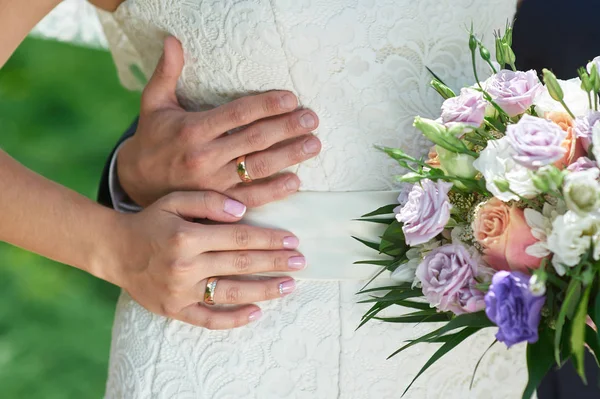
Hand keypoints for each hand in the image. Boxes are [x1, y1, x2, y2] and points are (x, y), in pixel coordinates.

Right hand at [109, 190, 303, 329]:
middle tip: (301, 262)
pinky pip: (208, 319)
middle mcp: (185, 265)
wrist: (115, 250)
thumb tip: (243, 210)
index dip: (269, 239)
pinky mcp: (174, 310)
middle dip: (275, 262)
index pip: (239, 238)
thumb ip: (208, 201)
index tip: (292, 240)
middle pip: (241, 264)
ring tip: (289, 286)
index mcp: (187, 236)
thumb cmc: (150, 222)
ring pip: (231, 292)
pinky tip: (256, 312)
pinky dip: (234, 318)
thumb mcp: (174, 200)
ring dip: (264, 289)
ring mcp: (180, 291)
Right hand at [118, 37, 320, 207]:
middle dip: (287, 128)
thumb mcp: (154, 103)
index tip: (291, 98)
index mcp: (193, 129)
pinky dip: (274, 191)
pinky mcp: (217, 202)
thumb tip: (173, 40)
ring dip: (289, 156)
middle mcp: (205, 156)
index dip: (266, 105)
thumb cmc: (152, 137)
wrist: (135, 180)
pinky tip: (295, 182)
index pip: (238, 114)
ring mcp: (213, 182)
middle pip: (255, 139)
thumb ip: (166, 73)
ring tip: (313, 145)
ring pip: (258, 167)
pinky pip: (250, 197)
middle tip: (312, 120)